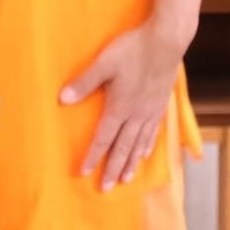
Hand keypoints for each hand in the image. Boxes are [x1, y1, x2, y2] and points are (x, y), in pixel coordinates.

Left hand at [59, 22, 183, 190]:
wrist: (167, 40)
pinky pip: (153, 132)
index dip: (93, 157)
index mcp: (120, 107)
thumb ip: (84, 82)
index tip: (85, 173)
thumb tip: (62, 99)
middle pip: (122, 148)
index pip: (103, 138)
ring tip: (125, 180)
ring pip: (139, 144)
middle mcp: (136, 115)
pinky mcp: (161, 104)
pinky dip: (147, 147)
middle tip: (106, 189)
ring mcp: (151, 111)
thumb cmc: (133, 49)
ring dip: (130, 163)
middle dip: (112, 168)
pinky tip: (145, 154)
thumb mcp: (104, 63)